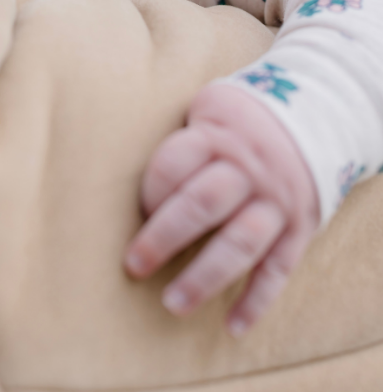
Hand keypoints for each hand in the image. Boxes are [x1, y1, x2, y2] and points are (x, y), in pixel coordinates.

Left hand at [124, 84, 319, 335]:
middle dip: (165, 237)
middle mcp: (248, 169)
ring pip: (240, 243)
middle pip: (203, 204)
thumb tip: (119, 172)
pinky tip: (233, 326)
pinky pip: (279, 269)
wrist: (313, 115)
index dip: (151, 190)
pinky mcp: (298, 229)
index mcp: (218, 136)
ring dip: (205, 277)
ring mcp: (275, 201)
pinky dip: (257, 300)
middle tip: (135, 266)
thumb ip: (180, 139)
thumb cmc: (238, 121)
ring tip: (173, 305)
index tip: (136, 212)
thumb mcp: (210, 107)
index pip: (176, 163)